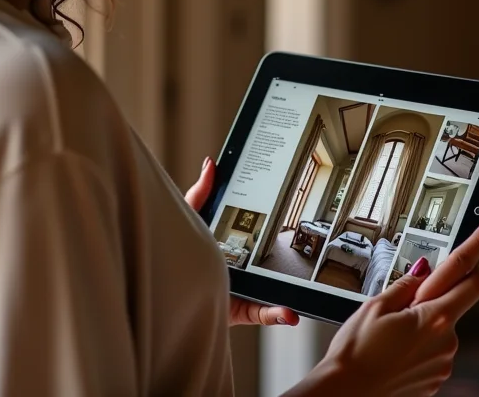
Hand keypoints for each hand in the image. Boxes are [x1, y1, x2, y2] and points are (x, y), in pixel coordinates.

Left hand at [185, 157, 299, 327]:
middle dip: (290, 257)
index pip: (257, 231)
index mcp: (232, 244)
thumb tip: (211, 163)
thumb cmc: (176, 256)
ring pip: (273, 290)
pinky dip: (277, 314)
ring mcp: (245, 289)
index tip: (294, 207)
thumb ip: (199, 194)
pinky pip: (262, 313)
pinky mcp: (241, 309)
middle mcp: (243, 267)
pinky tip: (289, 313)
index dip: (273, 221)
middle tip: (311, 247)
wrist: (166, 293)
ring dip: (291, 292)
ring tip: (306, 288)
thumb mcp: (191, 220)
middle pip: (270, 259)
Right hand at [285, 214, 478, 396]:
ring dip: (426, 317)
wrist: (347, 394)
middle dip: (449, 284)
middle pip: (461, 297)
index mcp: (432, 316)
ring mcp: (444, 360)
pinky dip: (419, 340)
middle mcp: (446, 339)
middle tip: (421, 284)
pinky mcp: (436, 376)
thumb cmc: (355, 353)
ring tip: (389, 329)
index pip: (465, 272)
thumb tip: (425, 271)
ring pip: (443, 323)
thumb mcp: (374, 306)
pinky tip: (392, 347)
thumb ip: (405, 285)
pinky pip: (435, 347)